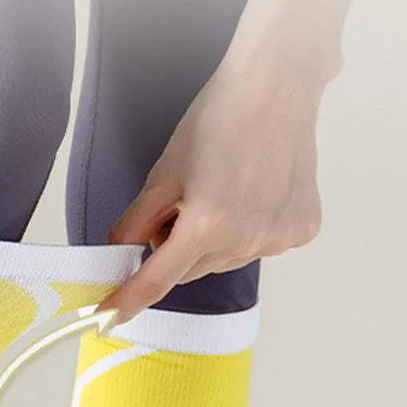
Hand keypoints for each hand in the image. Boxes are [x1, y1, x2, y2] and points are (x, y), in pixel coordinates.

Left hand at [100, 54, 328, 321]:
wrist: (276, 87)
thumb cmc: (218, 121)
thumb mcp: (163, 174)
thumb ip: (136, 222)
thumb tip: (116, 256)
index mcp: (206, 225)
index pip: (156, 280)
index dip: (127, 300)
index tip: (106, 319)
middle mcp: (245, 240)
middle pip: (189, 271)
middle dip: (176, 247)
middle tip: (184, 203)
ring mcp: (277, 238)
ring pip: (222, 262)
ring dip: (211, 241)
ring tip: (223, 191)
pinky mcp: (301, 230)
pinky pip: (257, 247)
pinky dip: (247, 231)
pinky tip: (254, 193)